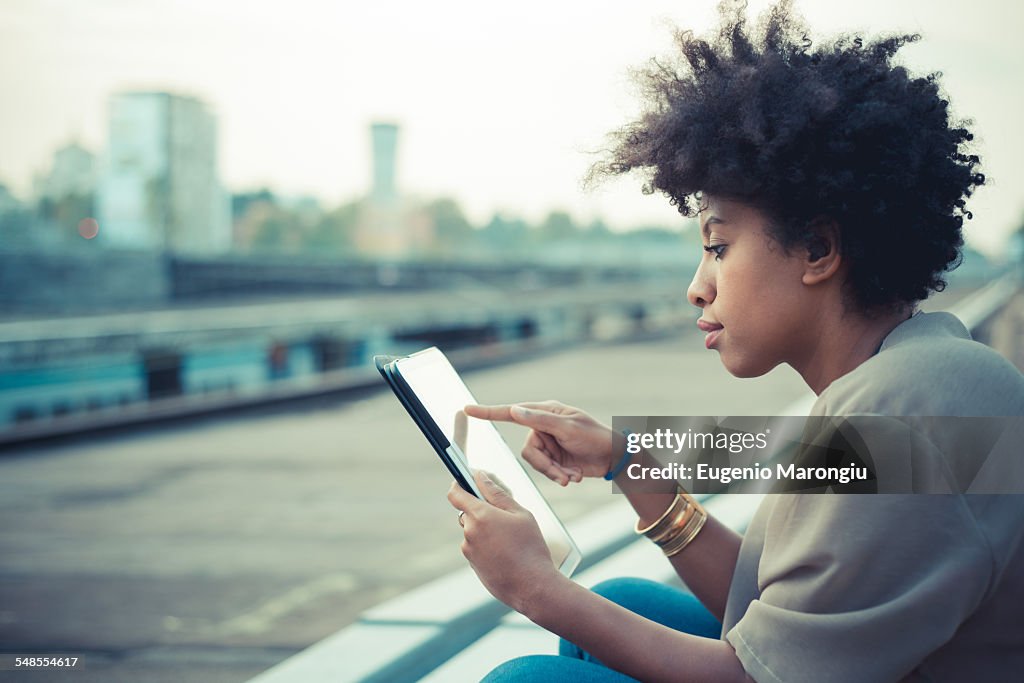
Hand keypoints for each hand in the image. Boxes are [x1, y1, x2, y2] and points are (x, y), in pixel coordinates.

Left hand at [447, 470, 561, 612]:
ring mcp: (469, 551)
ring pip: (474, 531)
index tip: (464, 481)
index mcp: (480, 515)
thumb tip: (480, 477)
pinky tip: (507, 554)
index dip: (458, 485)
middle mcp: (469, 532)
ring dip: (486, 531)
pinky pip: (477, 548)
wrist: (532, 587)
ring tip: (510, 541)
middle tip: (505, 518)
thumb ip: (498, 493)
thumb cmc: (530, 548)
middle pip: (468, 513)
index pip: (456, 494)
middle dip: (482, 511)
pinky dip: (488, 547)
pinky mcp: (473, 565)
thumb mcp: (520, 514)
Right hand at [464, 401, 617, 484]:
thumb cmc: (595, 436)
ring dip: (555, 473)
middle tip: (563, 474)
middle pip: (528, 451)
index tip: (468, 409)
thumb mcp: (569, 427)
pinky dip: (560, 476)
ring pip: (536, 464)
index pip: (511, 412)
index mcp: (545, 412)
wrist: (614, 458)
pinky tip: (574, 476)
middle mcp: (543, 427)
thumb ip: (540, 420)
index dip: (488, 412)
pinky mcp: (554, 459)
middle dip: (546, 466)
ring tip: (571, 476)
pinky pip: (546, 472)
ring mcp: (548, 444)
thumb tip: (514, 410)